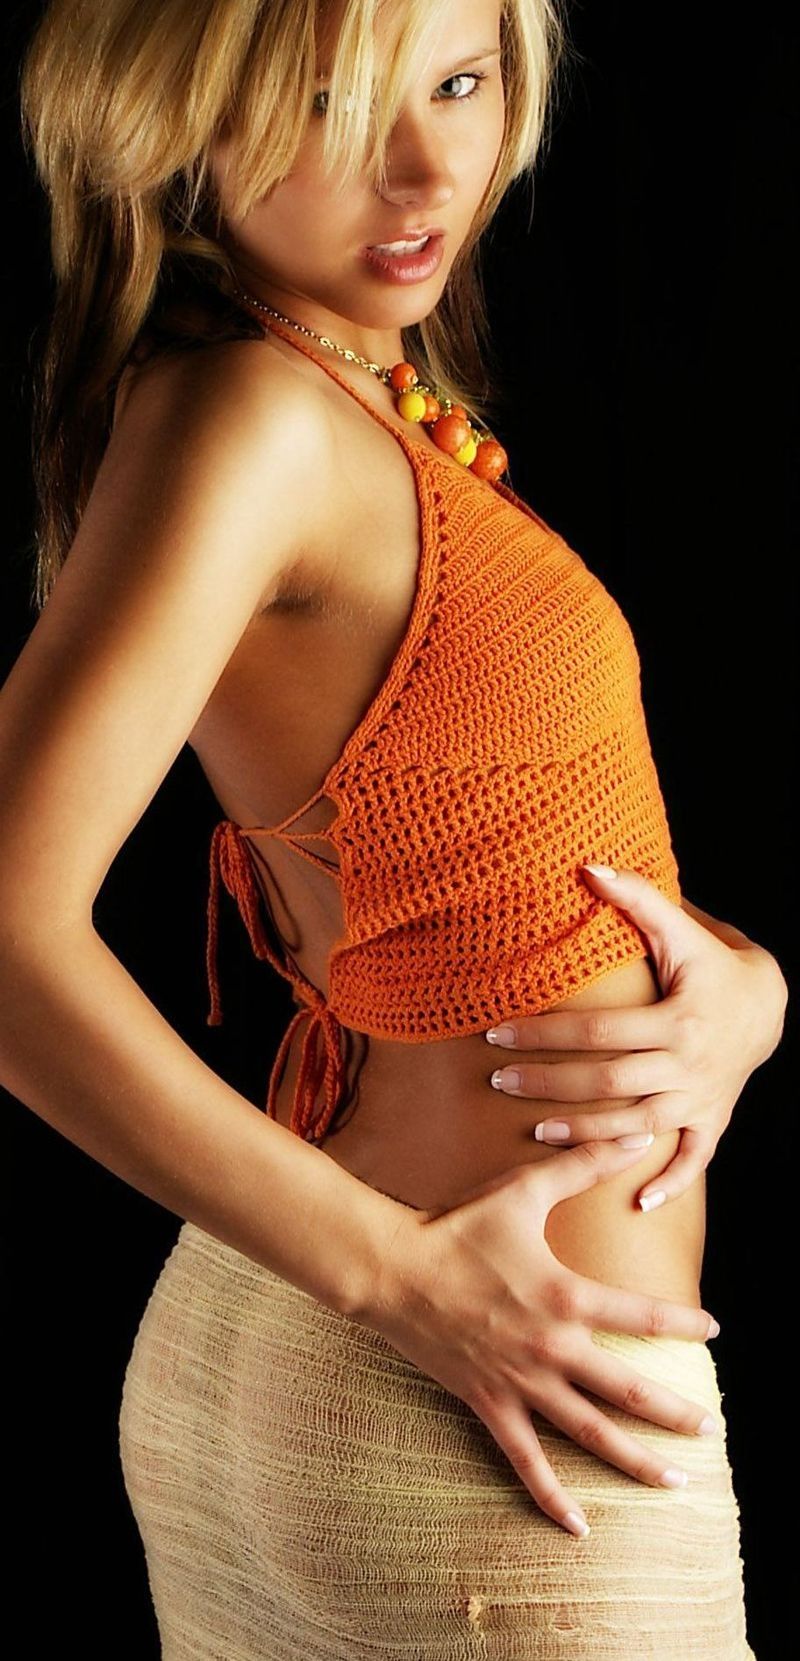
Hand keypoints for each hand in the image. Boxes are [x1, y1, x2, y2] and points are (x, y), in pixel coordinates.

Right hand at [362, 1139, 718, 1537]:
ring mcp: (520, 1381)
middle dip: (674, 1411)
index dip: (682, 1322)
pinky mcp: (488, 1403)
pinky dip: (553, 1497)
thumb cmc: (458, 1225)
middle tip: (710, 1428)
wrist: (393, 1268)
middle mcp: (551, 1346)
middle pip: (628, 1388)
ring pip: (589, 1432)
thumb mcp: (523, 1190)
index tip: (713, 1330)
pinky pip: (526, 1461)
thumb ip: (581, 1165)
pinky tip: (580, 1529)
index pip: (641, 1315)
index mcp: (565, 1295)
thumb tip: (633, 1134)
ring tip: (676, 1483)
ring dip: (636, 1460)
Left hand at [484, 865, 788, 1210]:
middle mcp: (691, 1063)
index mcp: (679, 1018)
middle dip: (551, 1085)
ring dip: (586, 1133)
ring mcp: (702, 1097)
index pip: (600, 1030)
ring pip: (638, 1126)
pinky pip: (693, 1159)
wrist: (770, 1003)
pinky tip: (637, 1203)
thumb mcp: (681, 930)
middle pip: (610, 1082)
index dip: (547, 1033)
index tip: (498, 1034)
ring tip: (534, 1132)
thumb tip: (587, 867)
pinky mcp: (712, 1120)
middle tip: (498, 1083)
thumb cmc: (712, 962)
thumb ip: (637, 898)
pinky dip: (670, 1183)